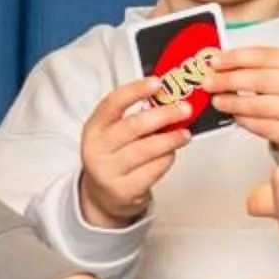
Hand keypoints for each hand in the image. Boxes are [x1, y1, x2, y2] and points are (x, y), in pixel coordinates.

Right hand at [79, 76, 196, 227]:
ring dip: (170, 139)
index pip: (113, 103)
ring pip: (146, 150)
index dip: (135, 91)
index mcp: (94, 128)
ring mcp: (108, 172)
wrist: (103, 195)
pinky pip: (152, 170)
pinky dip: (166, 159)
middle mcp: (97, 149)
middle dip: (164, 115)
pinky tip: (171, 153)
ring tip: (184, 134)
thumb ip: (136, 116)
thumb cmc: (115, 156)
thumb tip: (170, 99)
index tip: (157, 83)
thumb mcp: (114, 133)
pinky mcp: (124, 190)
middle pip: (134, 126)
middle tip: (184, 109)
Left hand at [208, 45, 278, 153]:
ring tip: (217, 100)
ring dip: (233, 102)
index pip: (265, 56)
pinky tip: (234, 115)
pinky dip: (244, 120)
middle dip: (229, 80)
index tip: (215, 60)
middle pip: (260, 80)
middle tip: (208, 82)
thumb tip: (221, 63)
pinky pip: (263, 127)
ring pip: (260, 106)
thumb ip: (259, 66)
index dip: (236, 58)